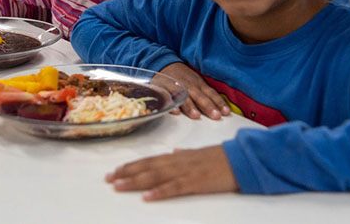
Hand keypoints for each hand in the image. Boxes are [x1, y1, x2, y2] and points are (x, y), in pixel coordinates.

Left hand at [106, 145, 238, 200]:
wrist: (241, 159)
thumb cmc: (222, 158)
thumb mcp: (200, 153)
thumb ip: (185, 154)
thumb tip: (174, 152)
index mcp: (179, 156)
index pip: (150, 159)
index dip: (132, 165)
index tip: (116, 169)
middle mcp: (178, 161)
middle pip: (147, 167)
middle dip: (126, 172)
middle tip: (108, 178)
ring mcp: (186, 171)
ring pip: (155, 176)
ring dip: (135, 181)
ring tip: (118, 186)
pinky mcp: (196, 182)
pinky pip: (174, 188)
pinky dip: (160, 192)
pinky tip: (147, 197)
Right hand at [160, 63, 230, 119]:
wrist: (166, 64)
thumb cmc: (185, 77)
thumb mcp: (197, 81)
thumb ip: (206, 94)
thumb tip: (220, 107)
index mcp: (199, 85)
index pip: (211, 94)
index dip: (219, 103)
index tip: (226, 112)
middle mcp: (190, 86)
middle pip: (200, 97)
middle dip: (208, 106)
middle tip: (216, 115)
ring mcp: (179, 88)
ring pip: (185, 98)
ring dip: (190, 107)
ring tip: (196, 115)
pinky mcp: (167, 90)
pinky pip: (168, 98)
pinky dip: (172, 104)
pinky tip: (175, 111)